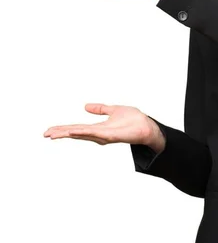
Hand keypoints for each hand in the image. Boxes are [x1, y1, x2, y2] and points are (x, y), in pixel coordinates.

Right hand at [43, 103, 164, 149]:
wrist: (147, 126)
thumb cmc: (133, 120)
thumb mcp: (113, 110)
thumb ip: (100, 109)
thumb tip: (85, 106)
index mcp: (97, 128)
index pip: (76, 128)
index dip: (62, 129)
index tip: (49, 130)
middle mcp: (98, 134)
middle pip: (75, 133)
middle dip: (60, 133)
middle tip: (46, 134)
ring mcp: (104, 136)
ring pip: (82, 134)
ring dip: (68, 133)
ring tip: (54, 133)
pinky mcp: (111, 136)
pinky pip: (95, 134)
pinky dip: (84, 133)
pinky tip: (73, 132)